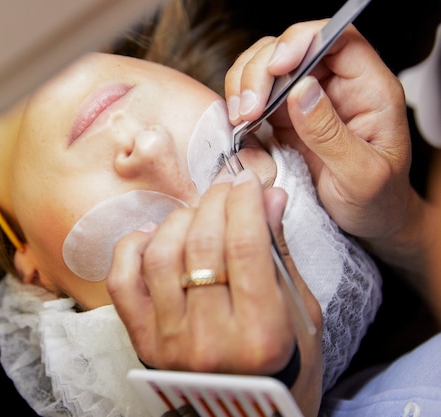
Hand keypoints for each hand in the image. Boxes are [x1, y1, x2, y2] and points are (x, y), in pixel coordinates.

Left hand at [106, 170, 322, 415]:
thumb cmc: (284, 368)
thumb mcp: (301, 317)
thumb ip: (280, 255)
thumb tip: (270, 197)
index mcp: (262, 336)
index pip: (245, 246)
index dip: (244, 202)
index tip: (247, 183)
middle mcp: (211, 340)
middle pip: (203, 244)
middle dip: (215, 202)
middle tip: (224, 188)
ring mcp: (170, 342)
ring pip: (162, 255)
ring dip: (179, 219)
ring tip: (196, 212)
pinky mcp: (144, 342)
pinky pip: (123, 282)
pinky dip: (133, 247)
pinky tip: (155, 235)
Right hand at [225, 21, 428, 271]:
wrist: (367, 223)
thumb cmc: (377, 201)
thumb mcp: (362, 176)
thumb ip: (331, 134)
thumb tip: (301, 90)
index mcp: (369, 89)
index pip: (338, 39)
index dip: (304, 40)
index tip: (278, 68)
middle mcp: (337, 86)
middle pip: (293, 46)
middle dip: (262, 69)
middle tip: (249, 109)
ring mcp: (307, 99)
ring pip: (269, 64)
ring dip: (245, 83)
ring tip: (240, 117)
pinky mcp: (285, 116)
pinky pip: (257, 92)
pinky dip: (240, 101)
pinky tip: (238, 123)